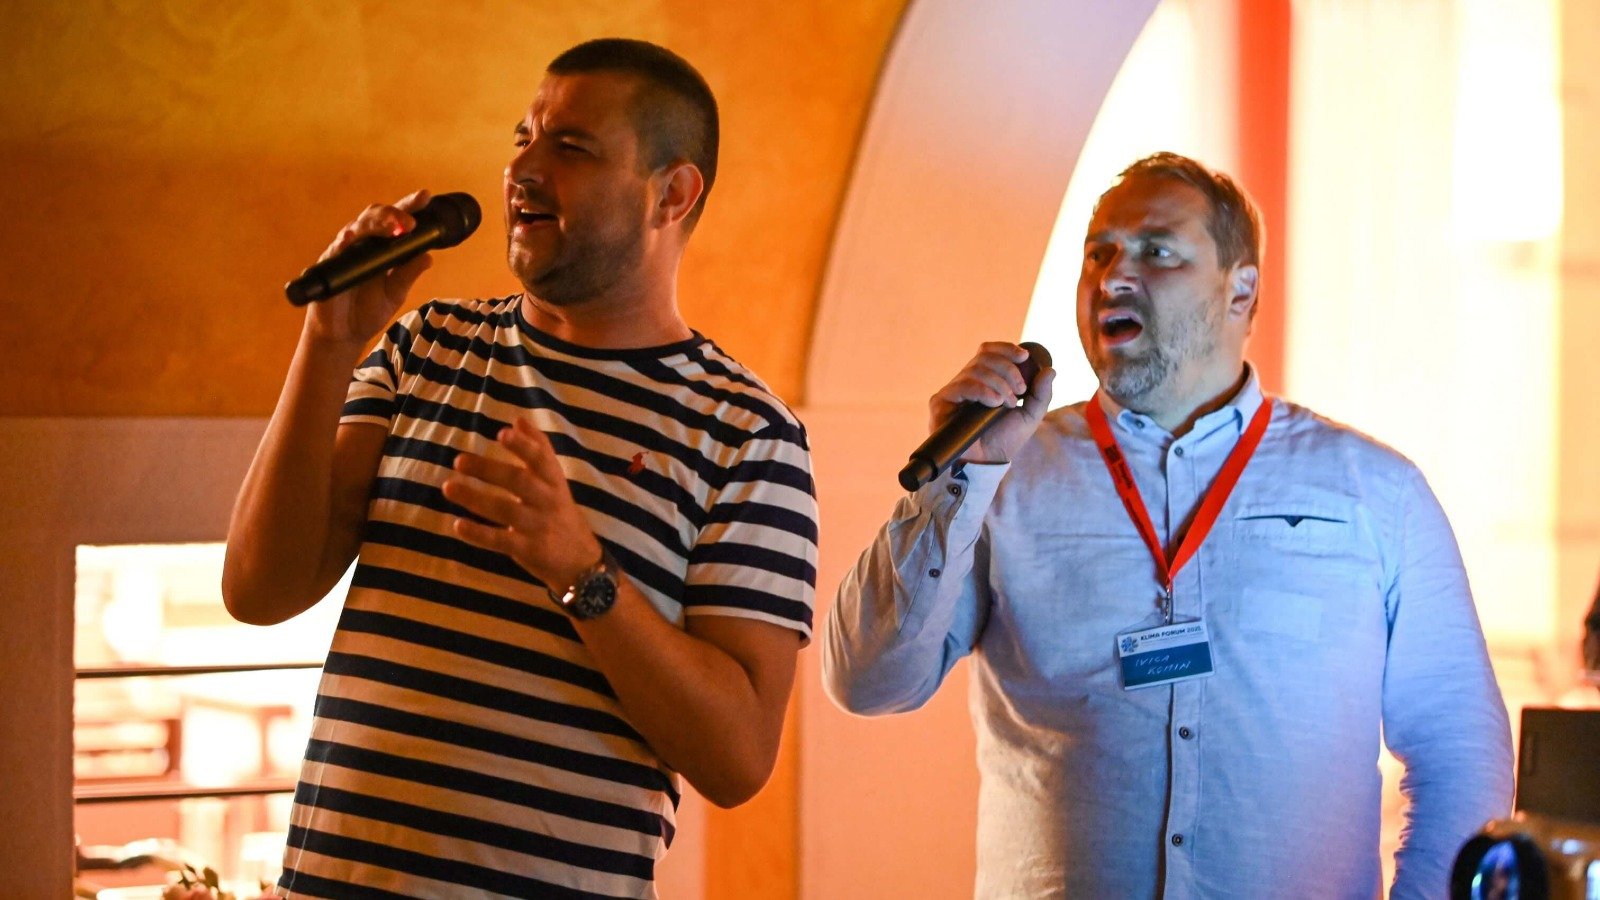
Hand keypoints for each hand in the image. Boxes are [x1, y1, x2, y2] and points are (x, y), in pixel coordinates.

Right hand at [303, 189, 434, 350]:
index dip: (409, 205)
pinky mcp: (329, 264)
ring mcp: (345, 251)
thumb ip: (408, 274)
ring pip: (358, 227)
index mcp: (382, 245)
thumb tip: (428, 256)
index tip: (425, 195)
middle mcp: (364, 242)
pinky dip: (344, 243)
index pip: (396, 219)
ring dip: (375, 224)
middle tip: (410, 222)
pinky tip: (351, 238)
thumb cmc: (368, 309)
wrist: (343, 334)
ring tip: (394, 226)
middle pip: (376, 216)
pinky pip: (336, 249)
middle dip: (394, 213)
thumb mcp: (395, 293)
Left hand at [441, 417, 603, 596]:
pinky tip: (458, 524)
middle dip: (488, 470)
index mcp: (554, 481)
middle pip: (519, 482)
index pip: (541, 459)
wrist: (581, 562)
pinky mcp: (527, 549)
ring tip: (448, 487)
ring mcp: (537, 526)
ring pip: (505, 510)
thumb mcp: (556, 480)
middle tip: (459, 461)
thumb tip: (518, 419)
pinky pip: (500, 541)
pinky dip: (479, 533)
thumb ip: (539, 450)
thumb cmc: (560, 512)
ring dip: (475, 498)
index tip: (503, 433)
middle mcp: (547, 501)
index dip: (523, 446)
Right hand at [929, 341, 1054, 463]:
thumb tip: (1050, 370)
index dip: (1006, 348)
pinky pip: (962, 385)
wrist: (988, 463)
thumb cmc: (1005, 439)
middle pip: (984, 356)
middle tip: (1020, 390)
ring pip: (975, 369)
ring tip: (1008, 403)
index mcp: (984, 379)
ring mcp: (953, 390)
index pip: (989, 351)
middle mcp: (966, 381)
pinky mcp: (941, 402)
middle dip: (1008, 370)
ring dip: (998, 383)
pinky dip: (982, 391)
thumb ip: (1041, 394)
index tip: (1024, 357)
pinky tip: (994, 403)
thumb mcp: (1030, 415)